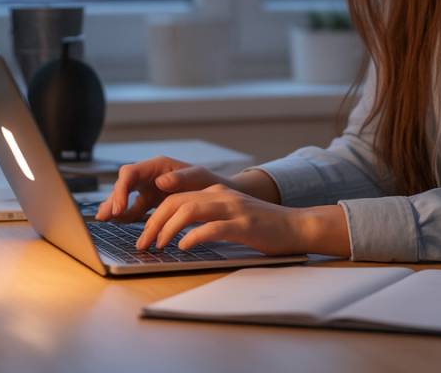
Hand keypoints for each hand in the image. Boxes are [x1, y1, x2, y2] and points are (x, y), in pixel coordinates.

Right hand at [95, 156, 228, 222]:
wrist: (216, 192)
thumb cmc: (207, 181)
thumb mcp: (198, 176)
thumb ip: (181, 178)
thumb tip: (160, 182)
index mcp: (157, 165)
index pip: (130, 173)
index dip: (121, 189)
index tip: (119, 207)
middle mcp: (148, 175)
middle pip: (123, 185)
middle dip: (113, 199)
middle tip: (105, 217)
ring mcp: (147, 189)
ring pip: (124, 197)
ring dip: (113, 207)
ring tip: (103, 219)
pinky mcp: (149, 202)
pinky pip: (133, 209)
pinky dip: (124, 216)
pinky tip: (117, 223)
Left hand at [135, 183, 310, 254]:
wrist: (296, 226)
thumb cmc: (262, 227)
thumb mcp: (230, 216)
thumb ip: (207, 218)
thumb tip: (177, 234)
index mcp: (215, 192)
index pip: (175, 198)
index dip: (155, 217)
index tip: (144, 237)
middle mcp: (221, 195)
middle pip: (176, 202)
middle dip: (154, 223)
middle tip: (143, 244)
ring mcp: (233, 208)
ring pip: (190, 210)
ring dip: (169, 229)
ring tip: (159, 246)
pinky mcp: (244, 224)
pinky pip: (213, 227)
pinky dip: (194, 236)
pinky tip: (184, 247)